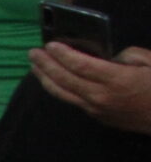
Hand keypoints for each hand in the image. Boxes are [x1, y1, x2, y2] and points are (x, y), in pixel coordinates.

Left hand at [32, 43, 150, 131]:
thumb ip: (129, 55)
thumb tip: (108, 57)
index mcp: (116, 80)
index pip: (80, 65)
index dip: (62, 54)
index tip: (49, 44)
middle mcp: (101, 96)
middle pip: (65, 79)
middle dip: (46, 64)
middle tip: (33, 52)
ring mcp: (97, 109)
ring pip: (63, 94)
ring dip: (45, 78)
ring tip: (34, 67)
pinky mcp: (98, 117)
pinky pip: (73, 101)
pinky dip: (59, 89)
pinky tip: (53, 81)